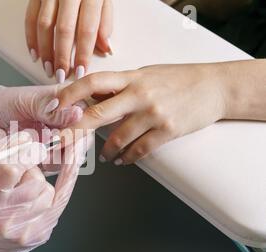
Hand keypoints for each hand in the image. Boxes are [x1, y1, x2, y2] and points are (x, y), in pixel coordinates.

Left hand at [0, 82, 83, 157]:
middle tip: (51, 151)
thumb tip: (77, 113)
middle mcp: (64, 120)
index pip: (85, 116)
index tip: (65, 138)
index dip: (79, 129)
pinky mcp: (47, 154)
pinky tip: (36, 162)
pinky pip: (57, 164)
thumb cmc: (1, 104)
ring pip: (71, 153)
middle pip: (81, 137)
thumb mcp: (27, 102)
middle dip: (70, 147)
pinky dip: (48, 165)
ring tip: (39, 156)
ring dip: (58, 158)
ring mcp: (56, 138)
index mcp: (65, 101)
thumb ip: (52, 109)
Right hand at [0, 132, 87, 251]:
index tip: (25, 139)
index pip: (9, 168)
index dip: (19, 149)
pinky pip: (62, 197)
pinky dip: (69, 174)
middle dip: (28, 169)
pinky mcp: (42, 233)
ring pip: (47, 188)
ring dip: (38, 184)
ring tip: (20, 195)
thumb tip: (27, 137)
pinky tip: (76, 152)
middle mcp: (8, 219)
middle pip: (33, 178)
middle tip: (16, 176)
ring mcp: (28, 229)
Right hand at [25, 0, 112, 82]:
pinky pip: (30, 17)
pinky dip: (31, 37)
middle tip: (61, 76)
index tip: (81, 72)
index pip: (88, 29)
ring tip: (48, 69)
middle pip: (64, 30)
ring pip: (45, 25)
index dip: (84, 53)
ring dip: (45, 51)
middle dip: (62, 56)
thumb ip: (104, 21)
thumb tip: (105, 49)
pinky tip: (34, 53)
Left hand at [57, 63, 231, 164]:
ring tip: (105, 156)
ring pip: (118, 138)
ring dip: (107, 150)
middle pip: (98, 114)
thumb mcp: (146, 74)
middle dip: (75, 130)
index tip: (55, 105)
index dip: (70, 94)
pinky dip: (127, 157)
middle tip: (61, 142)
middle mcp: (139, 94)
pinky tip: (122, 160)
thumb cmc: (177, 79)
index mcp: (131, 77)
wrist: (214, 87)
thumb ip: (120, 87)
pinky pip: (139, 149)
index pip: (93, 83)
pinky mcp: (167, 130)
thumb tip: (91, 99)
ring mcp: (153, 113)